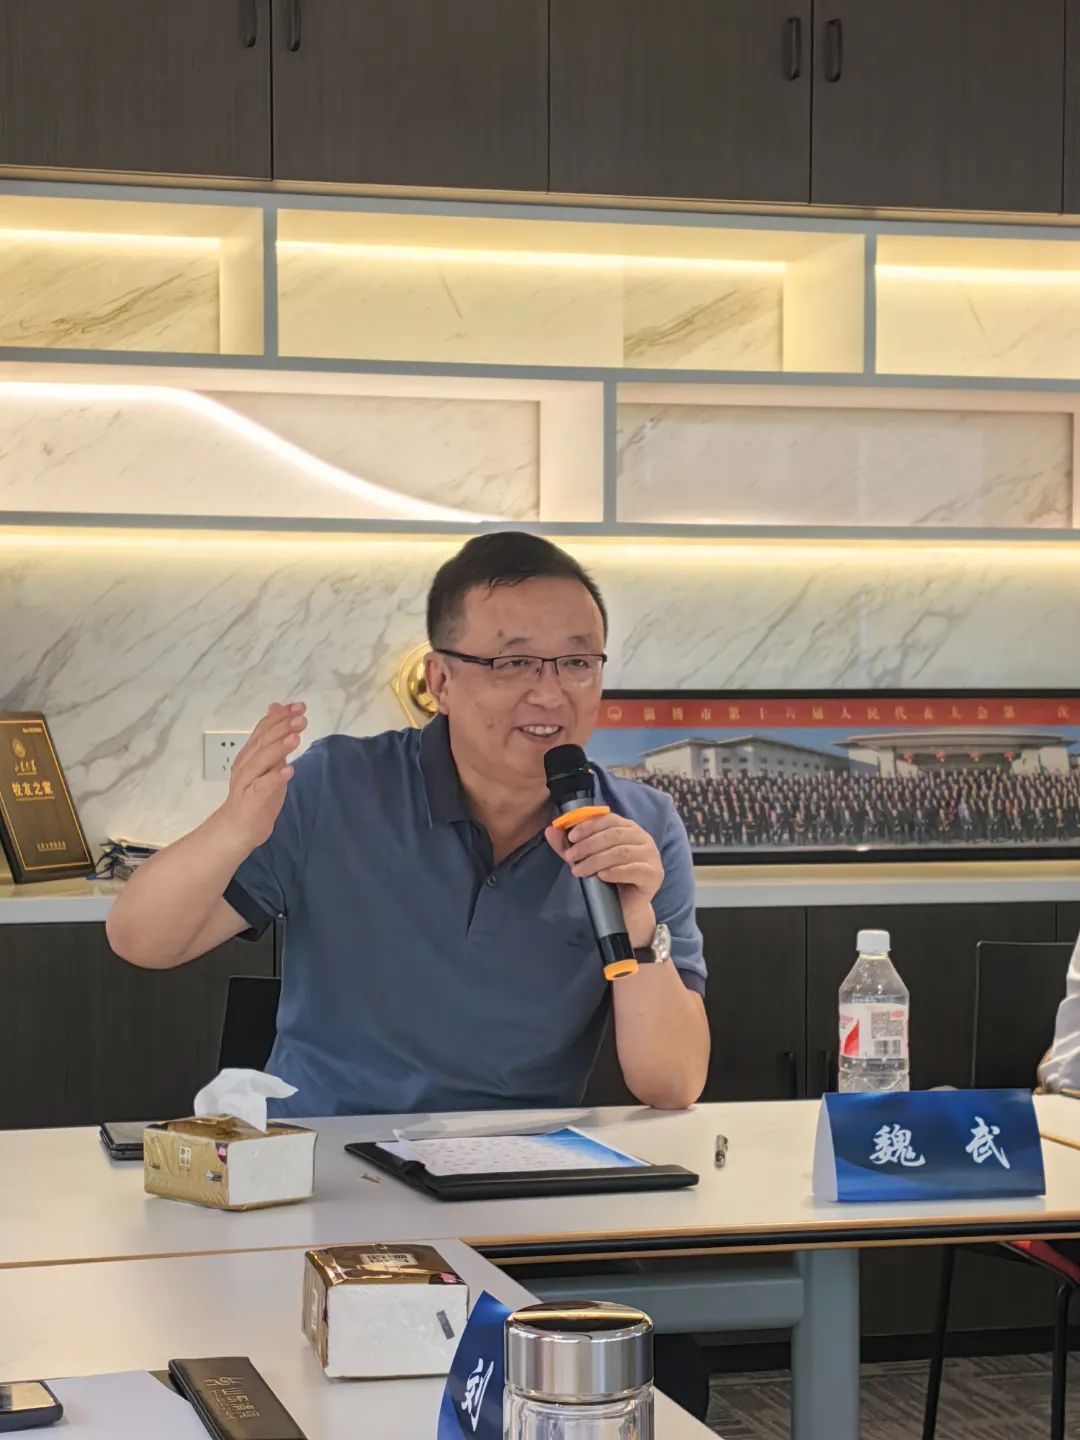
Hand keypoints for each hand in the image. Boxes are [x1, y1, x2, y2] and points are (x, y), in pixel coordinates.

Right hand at [219, 702, 306, 851]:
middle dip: (282, 728)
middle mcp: (246, 765)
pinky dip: (275, 778)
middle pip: (262, 742)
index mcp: (250, 754)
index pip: (263, 730)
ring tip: (295, 738)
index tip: (299, 706)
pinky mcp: (252, 801)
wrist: (237, 828)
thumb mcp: (267, 762)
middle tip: (301, 718)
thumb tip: (277, 708)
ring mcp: (247, 782)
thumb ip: (272, 737)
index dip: (279, 716)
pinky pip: (263, 787)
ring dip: (278, 748)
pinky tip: (288, 770)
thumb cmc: (255, 794)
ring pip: (261, 762)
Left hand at [545, 811, 662, 947]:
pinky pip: (634, 870)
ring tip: (579, 870)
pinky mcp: (654, 875)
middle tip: (570, 857)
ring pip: (622, 852)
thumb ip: (568, 845)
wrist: (625, 908)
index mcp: (628, 828)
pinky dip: (616, 871)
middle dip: (588, 845)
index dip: (589, 825)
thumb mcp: (584, 858)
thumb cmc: (607, 878)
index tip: (570, 836)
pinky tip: (602, 876)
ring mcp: (651, 856)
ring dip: (596, 860)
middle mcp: (643, 838)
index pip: (609, 819)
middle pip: (614, 835)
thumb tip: (550, 830)